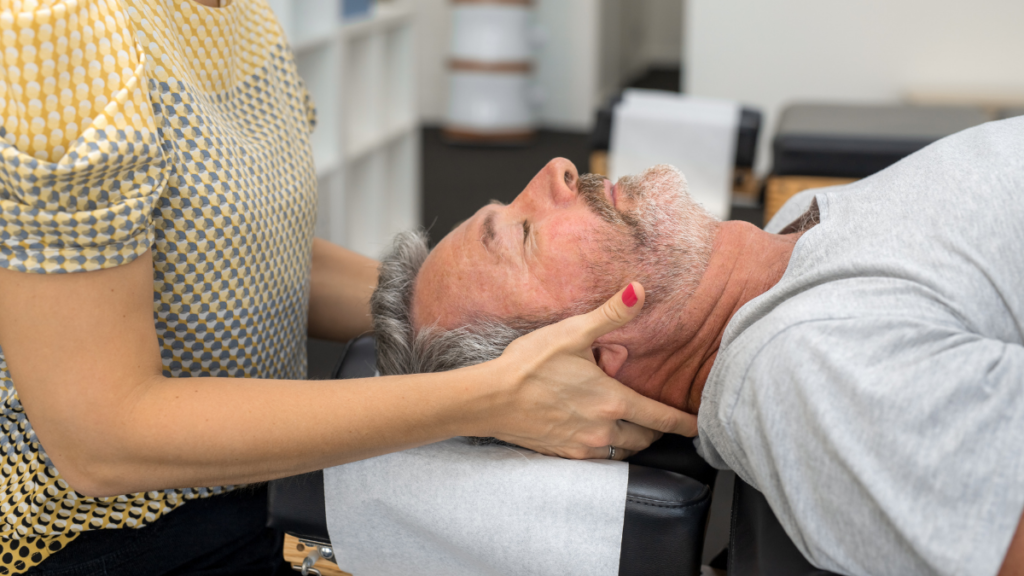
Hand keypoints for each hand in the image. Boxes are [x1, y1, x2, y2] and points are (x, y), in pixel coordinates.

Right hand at [486, 282, 697, 459]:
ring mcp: (583, 445)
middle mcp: (603, 428)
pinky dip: (607, 447)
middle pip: (645, 438)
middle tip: (662, 421)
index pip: (661, 418)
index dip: (684, 424)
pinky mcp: (563, 454)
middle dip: (657, 431)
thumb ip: (611, 314)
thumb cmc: (529, 364)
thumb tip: (639, 289)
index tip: (700, 427)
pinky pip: (597, 457)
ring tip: (633, 427)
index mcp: (612, 401)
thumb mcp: (572, 332)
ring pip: (622, 450)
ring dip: (633, 440)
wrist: (490, 399)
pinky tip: (598, 434)